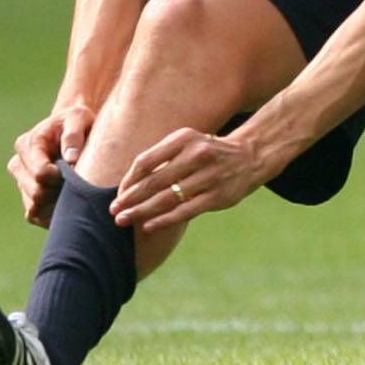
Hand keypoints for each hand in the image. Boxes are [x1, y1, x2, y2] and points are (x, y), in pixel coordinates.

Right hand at [8, 103, 94, 225]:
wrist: (73, 130)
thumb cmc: (77, 122)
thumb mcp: (79, 118)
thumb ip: (73, 134)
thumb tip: (71, 159)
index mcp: (28, 144)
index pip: (40, 173)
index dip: (61, 177)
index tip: (77, 171)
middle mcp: (18, 164)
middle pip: (36, 192)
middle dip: (60, 191)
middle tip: (80, 184)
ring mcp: (21, 182)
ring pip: (34, 206)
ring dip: (57, 203)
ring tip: (76, 191)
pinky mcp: (27, 197)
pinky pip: (35, 215)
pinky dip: (53, 214)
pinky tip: (69, 202)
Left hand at [111, 128, 272, 231]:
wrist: (251, 156)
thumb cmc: (209, 152)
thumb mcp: (188, 143)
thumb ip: (162, 158)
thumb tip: (129, 185)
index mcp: (184, 138)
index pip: (146, 161)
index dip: (129, 180)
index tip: (119, 193)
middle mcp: (197, 155)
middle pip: (154, 181)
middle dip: (130, 198)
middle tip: (113, 210)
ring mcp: (209, 176)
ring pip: (167, 198)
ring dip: (141, 211)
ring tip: (123, 220)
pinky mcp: (218, 196)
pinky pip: (185, 211)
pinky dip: (164, 220)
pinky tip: (148, 226)